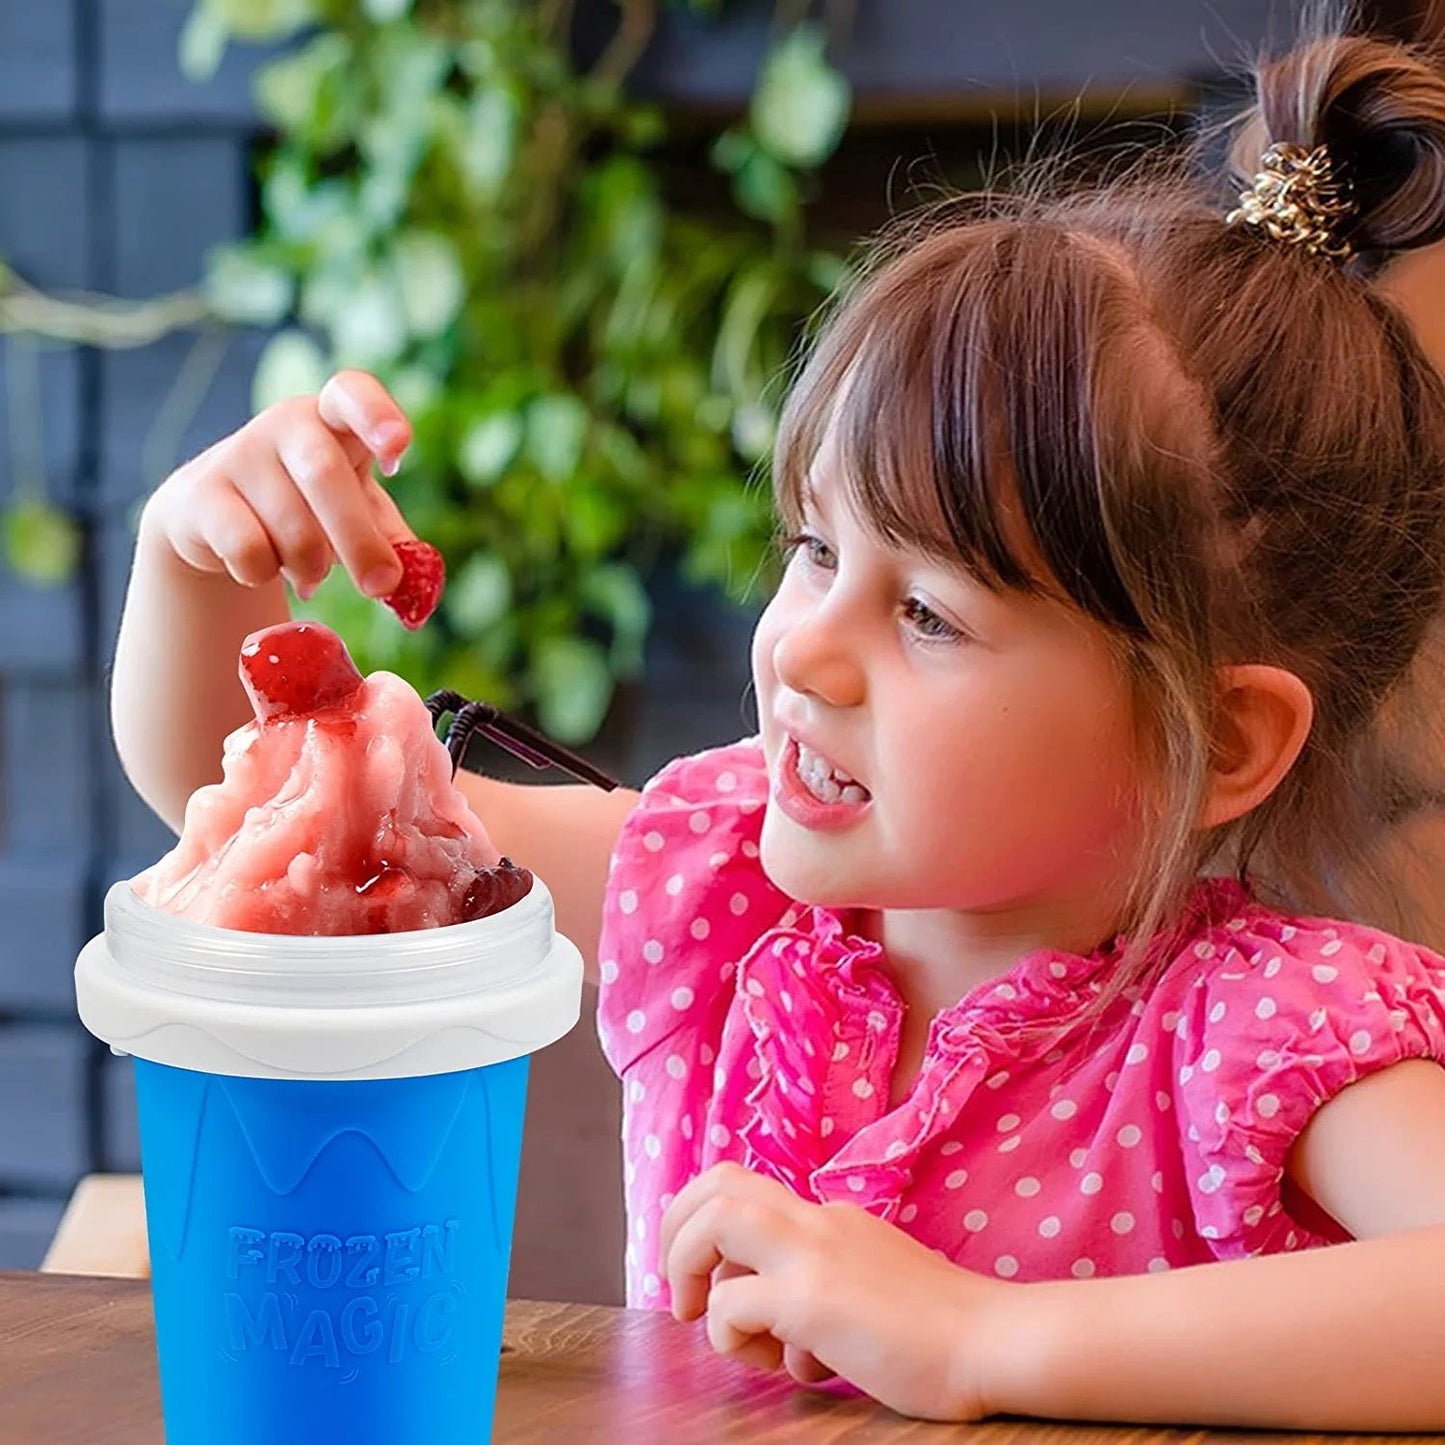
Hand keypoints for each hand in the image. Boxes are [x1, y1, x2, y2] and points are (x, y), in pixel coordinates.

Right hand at [141, 370, 413, 601]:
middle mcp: (286, 423)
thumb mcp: (358, 511)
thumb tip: (411, 581)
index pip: (352, 393)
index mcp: (334, 417)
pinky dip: (266, 573)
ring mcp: (239, 454)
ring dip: (312, 566)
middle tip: (380, 585)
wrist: (218, 519)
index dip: (376, 414)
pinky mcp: (201, 494)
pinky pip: (249, 550)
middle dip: (358, 539)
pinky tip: (263, 566)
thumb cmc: (309, 507)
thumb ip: (390, 538)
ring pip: (292, 528)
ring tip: (310, 570)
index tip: (398, 445)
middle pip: (324, 473)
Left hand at [659, 1161, 1016, 1421]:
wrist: (994, 1341)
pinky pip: (732, 1306)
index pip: (741, 1184)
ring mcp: (815, 1254)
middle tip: (686, 1295)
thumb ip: (820, 1280)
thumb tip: (770, 1322)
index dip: (701, 1220)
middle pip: (715, 1183)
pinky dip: (732, 1336)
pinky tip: (782, 1362)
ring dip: (696, 1277)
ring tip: (727, 1331)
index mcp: (828, 1217)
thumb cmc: (937, 1329)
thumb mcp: (869, 1281)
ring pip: (715, 1222)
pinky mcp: (815, 1299)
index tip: (705, 1275)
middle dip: (676, 1234)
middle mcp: (816, 1221)